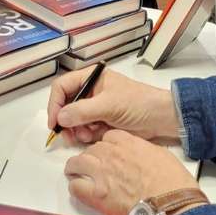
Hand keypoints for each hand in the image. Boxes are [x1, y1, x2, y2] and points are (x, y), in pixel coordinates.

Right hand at [47, 67, 177, 143]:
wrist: (161, 118)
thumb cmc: (137, 104)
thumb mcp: (109, 105)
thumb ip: (82, 111)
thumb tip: (60, 119)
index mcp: (91, 78)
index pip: (62, 87)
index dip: (55, 104)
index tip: (54, 122)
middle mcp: (90, 91)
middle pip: (65, 105)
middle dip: (66, 121)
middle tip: (68, 136)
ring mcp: (95, 108)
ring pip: (74, 120)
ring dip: (76, 130)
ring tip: (87, 136)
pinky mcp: (101, 122)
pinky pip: (85, 129)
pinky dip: (86, 135)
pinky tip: (96, 136)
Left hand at [65, 129, 200, 214]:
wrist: (170, 206)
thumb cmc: (172, 184)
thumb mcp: (161, 155)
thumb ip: (144, 150)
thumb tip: (140, 155)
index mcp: (128, 143)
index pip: (107, 137)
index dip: (106, 146)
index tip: (108, 153)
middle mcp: (111, 154)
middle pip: (91, 149)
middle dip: (91, 157)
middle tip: (93, 166)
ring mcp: (101, 173)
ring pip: (76, 163)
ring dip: (76, 169)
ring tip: (76, 174)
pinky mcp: (96, 194)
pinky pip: (75, 186)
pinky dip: (76, 187)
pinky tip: (80, 190)